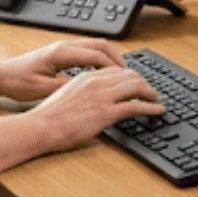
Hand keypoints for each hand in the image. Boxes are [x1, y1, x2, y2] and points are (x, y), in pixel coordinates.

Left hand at [0, 39, 128, 100]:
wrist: (0, 76)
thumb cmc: (16, 81)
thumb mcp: (42, 89)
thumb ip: (66, 86)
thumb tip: (86, 87)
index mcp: (60, 53)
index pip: (95, 55)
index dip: (112, 66)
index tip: (124, 77)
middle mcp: (63, 46)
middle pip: (99, 44)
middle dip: (116, 57)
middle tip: (127, 73)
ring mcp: (62, 48)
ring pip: (93, 46)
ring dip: (108, 57)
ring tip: (119, 72)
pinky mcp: (60, 53)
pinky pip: (86, 51)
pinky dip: (98, 59)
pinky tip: (101, 71)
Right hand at [23, 53, 163, 149]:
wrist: (39, 126)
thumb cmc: (47, 117)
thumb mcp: (65, 95)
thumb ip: (81, 92)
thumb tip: (91, 100)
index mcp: (86, 77)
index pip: (116, 70)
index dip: (130, 76)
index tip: (136, 83)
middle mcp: (96, 82)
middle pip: (130, 75)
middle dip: (144, 82)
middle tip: (151, 91)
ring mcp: (102, 96)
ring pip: (137, 86)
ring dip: (151, 92)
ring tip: (156, 99)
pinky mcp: (106, 112)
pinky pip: (136, 106)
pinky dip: (151, 107)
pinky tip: (158, 110)